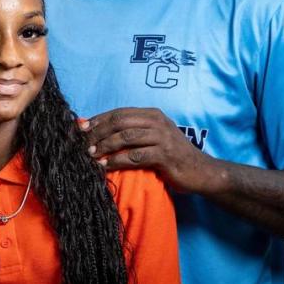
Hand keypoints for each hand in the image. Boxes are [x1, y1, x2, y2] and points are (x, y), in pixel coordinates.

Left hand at [83, 107, 222, 194]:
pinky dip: (117, 160)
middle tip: (82, 143)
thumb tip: (100, 133)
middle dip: (98, 132)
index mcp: (152, 114)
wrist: (201, 171)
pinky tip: (105, 165)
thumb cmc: (173, 155)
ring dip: (105, 146)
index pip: (119, 113)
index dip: (99, 119)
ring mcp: (162, 137)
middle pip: (120, 122)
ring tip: (90, 154)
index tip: (81, 128)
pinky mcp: (165, 155)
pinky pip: (135, 156)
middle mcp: (157, 122)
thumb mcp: (154, 138)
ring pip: (126, 137)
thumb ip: (133, 132)